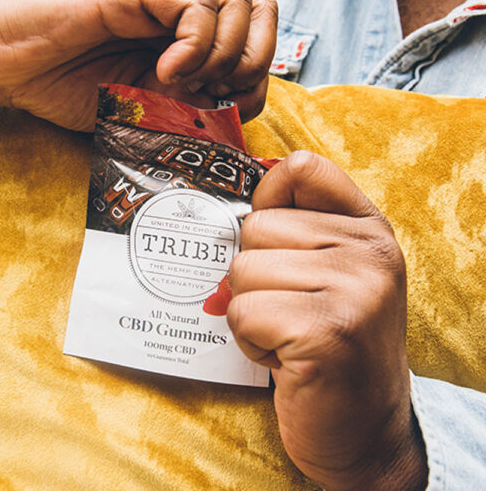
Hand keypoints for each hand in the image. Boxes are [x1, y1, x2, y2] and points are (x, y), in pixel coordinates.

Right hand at [0, 0, 275, 129]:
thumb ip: (187, 103)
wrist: (3, 65)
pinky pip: (194, 5)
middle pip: (260, 6)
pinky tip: (163, 73)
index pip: (256, 29)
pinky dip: (193, 47)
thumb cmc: (66, 86)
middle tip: (216, 92)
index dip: (257, 72)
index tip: (226, 104)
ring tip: (184, 81)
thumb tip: (232, 110)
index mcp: (183, 28)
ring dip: (225, 53)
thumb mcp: (143, 106)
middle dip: (254, 59)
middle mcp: (177, 1)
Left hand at [227, 151, 427, 490]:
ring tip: (289, 334)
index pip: (302, 167)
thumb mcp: (328, 274)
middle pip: (254, 227)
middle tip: (290, 311)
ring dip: (251, 312)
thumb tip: (226, 210)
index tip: (276, 241)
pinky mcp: (327, 331)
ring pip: (242, 271)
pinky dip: (250, 341)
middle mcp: (370, 252)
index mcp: (368, 229)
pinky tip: (285, 357)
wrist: (363, 427)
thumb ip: (293, 231)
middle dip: (255, 276)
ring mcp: (354, 290)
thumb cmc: (329, 343)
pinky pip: (242, 313)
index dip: (269, 198)